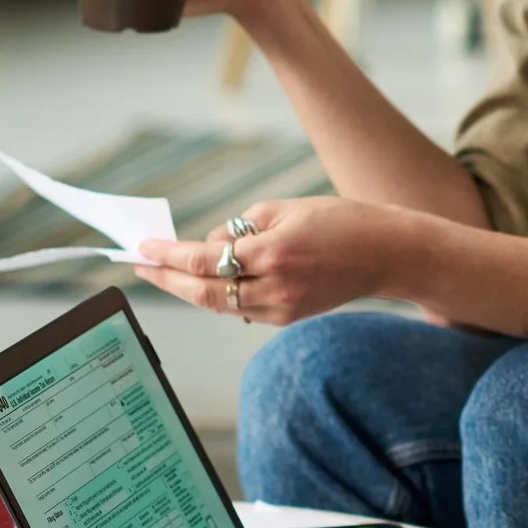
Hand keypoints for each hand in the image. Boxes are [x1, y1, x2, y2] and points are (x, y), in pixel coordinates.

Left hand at [132, 196, 409, 323]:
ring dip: (189, 289)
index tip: (144, 249)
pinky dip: (220, 295)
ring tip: (165, 271)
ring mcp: (283, 308)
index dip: (169, 256)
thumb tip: (208, 247)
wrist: (386, 253)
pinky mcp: (289, 318)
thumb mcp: (285, 209)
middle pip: (204, 293)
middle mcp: (276, 287)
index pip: (205, 259)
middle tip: (141, 267)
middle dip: (167, 280)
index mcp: (274, 252)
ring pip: (219, 306)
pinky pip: (242, 309)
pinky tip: (205, 282)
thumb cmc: (339, 221)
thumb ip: (241, 228)